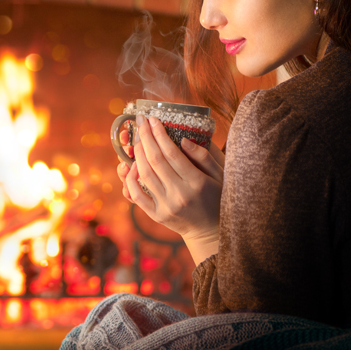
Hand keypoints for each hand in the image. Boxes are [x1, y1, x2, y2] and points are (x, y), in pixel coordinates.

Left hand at [118, 114, 223, 263]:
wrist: (211, 231)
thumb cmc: (217, 197)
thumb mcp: (220, 175)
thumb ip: (203, 156)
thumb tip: (183, 139)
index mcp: (197, 182)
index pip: (172, 153)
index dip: (159, 134)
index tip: (153, 119)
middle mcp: (179, 194)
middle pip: (155, 160)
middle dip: (145, 137)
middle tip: (141, 121)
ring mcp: (166, 206)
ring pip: (144, 175)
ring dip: (137, 153)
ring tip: (137, 138)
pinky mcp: (156, 215)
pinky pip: (137, 195)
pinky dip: (130, 178)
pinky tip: (132, 164)